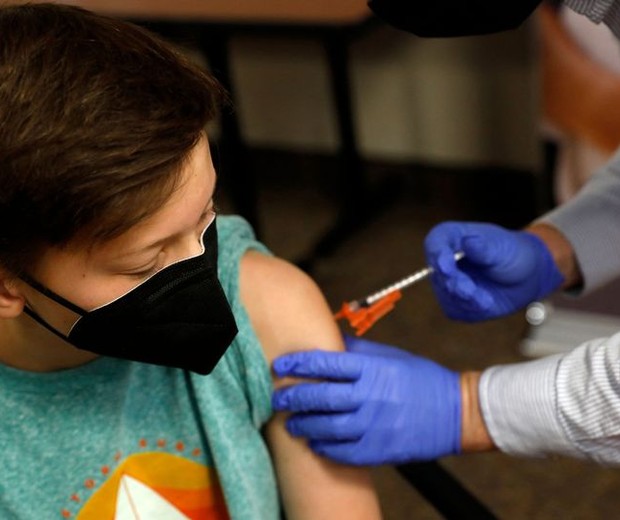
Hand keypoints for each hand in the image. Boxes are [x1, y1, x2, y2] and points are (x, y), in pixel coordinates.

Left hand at [271, 336, 460, 464]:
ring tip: (291, 424)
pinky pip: (344, 451)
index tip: (281, 366)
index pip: (325, 363)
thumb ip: (358, 351)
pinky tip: (315, 443)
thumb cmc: (421, 379)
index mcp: (373, 369)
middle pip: (320, 396)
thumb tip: (329, 341)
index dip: (298, 364)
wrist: (456, 412)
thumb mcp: (391, 356)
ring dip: (304, 425)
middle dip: (293, 397)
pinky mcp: (380, 449)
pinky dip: (325, 448)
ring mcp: (375, 424)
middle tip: (277, 398)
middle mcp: (371, 395)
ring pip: (327, 427)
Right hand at [424, 221, 563, 320]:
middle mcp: (443, 260)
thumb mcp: (502, 247)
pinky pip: (455, 310)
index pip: (434, 243)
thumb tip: (468, 242)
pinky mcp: (454, 302)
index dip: (437, 254)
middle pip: (437, 273)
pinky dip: (470, 310)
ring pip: (445, 295)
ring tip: (487, 300)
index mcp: (451, 237)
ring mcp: (446, 282)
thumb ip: (483, 248)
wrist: (526, 276)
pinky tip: (486, 302)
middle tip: (470, 292)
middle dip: (454, 284)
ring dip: (465, 300)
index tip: (446, 266)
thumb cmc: (512, 254)